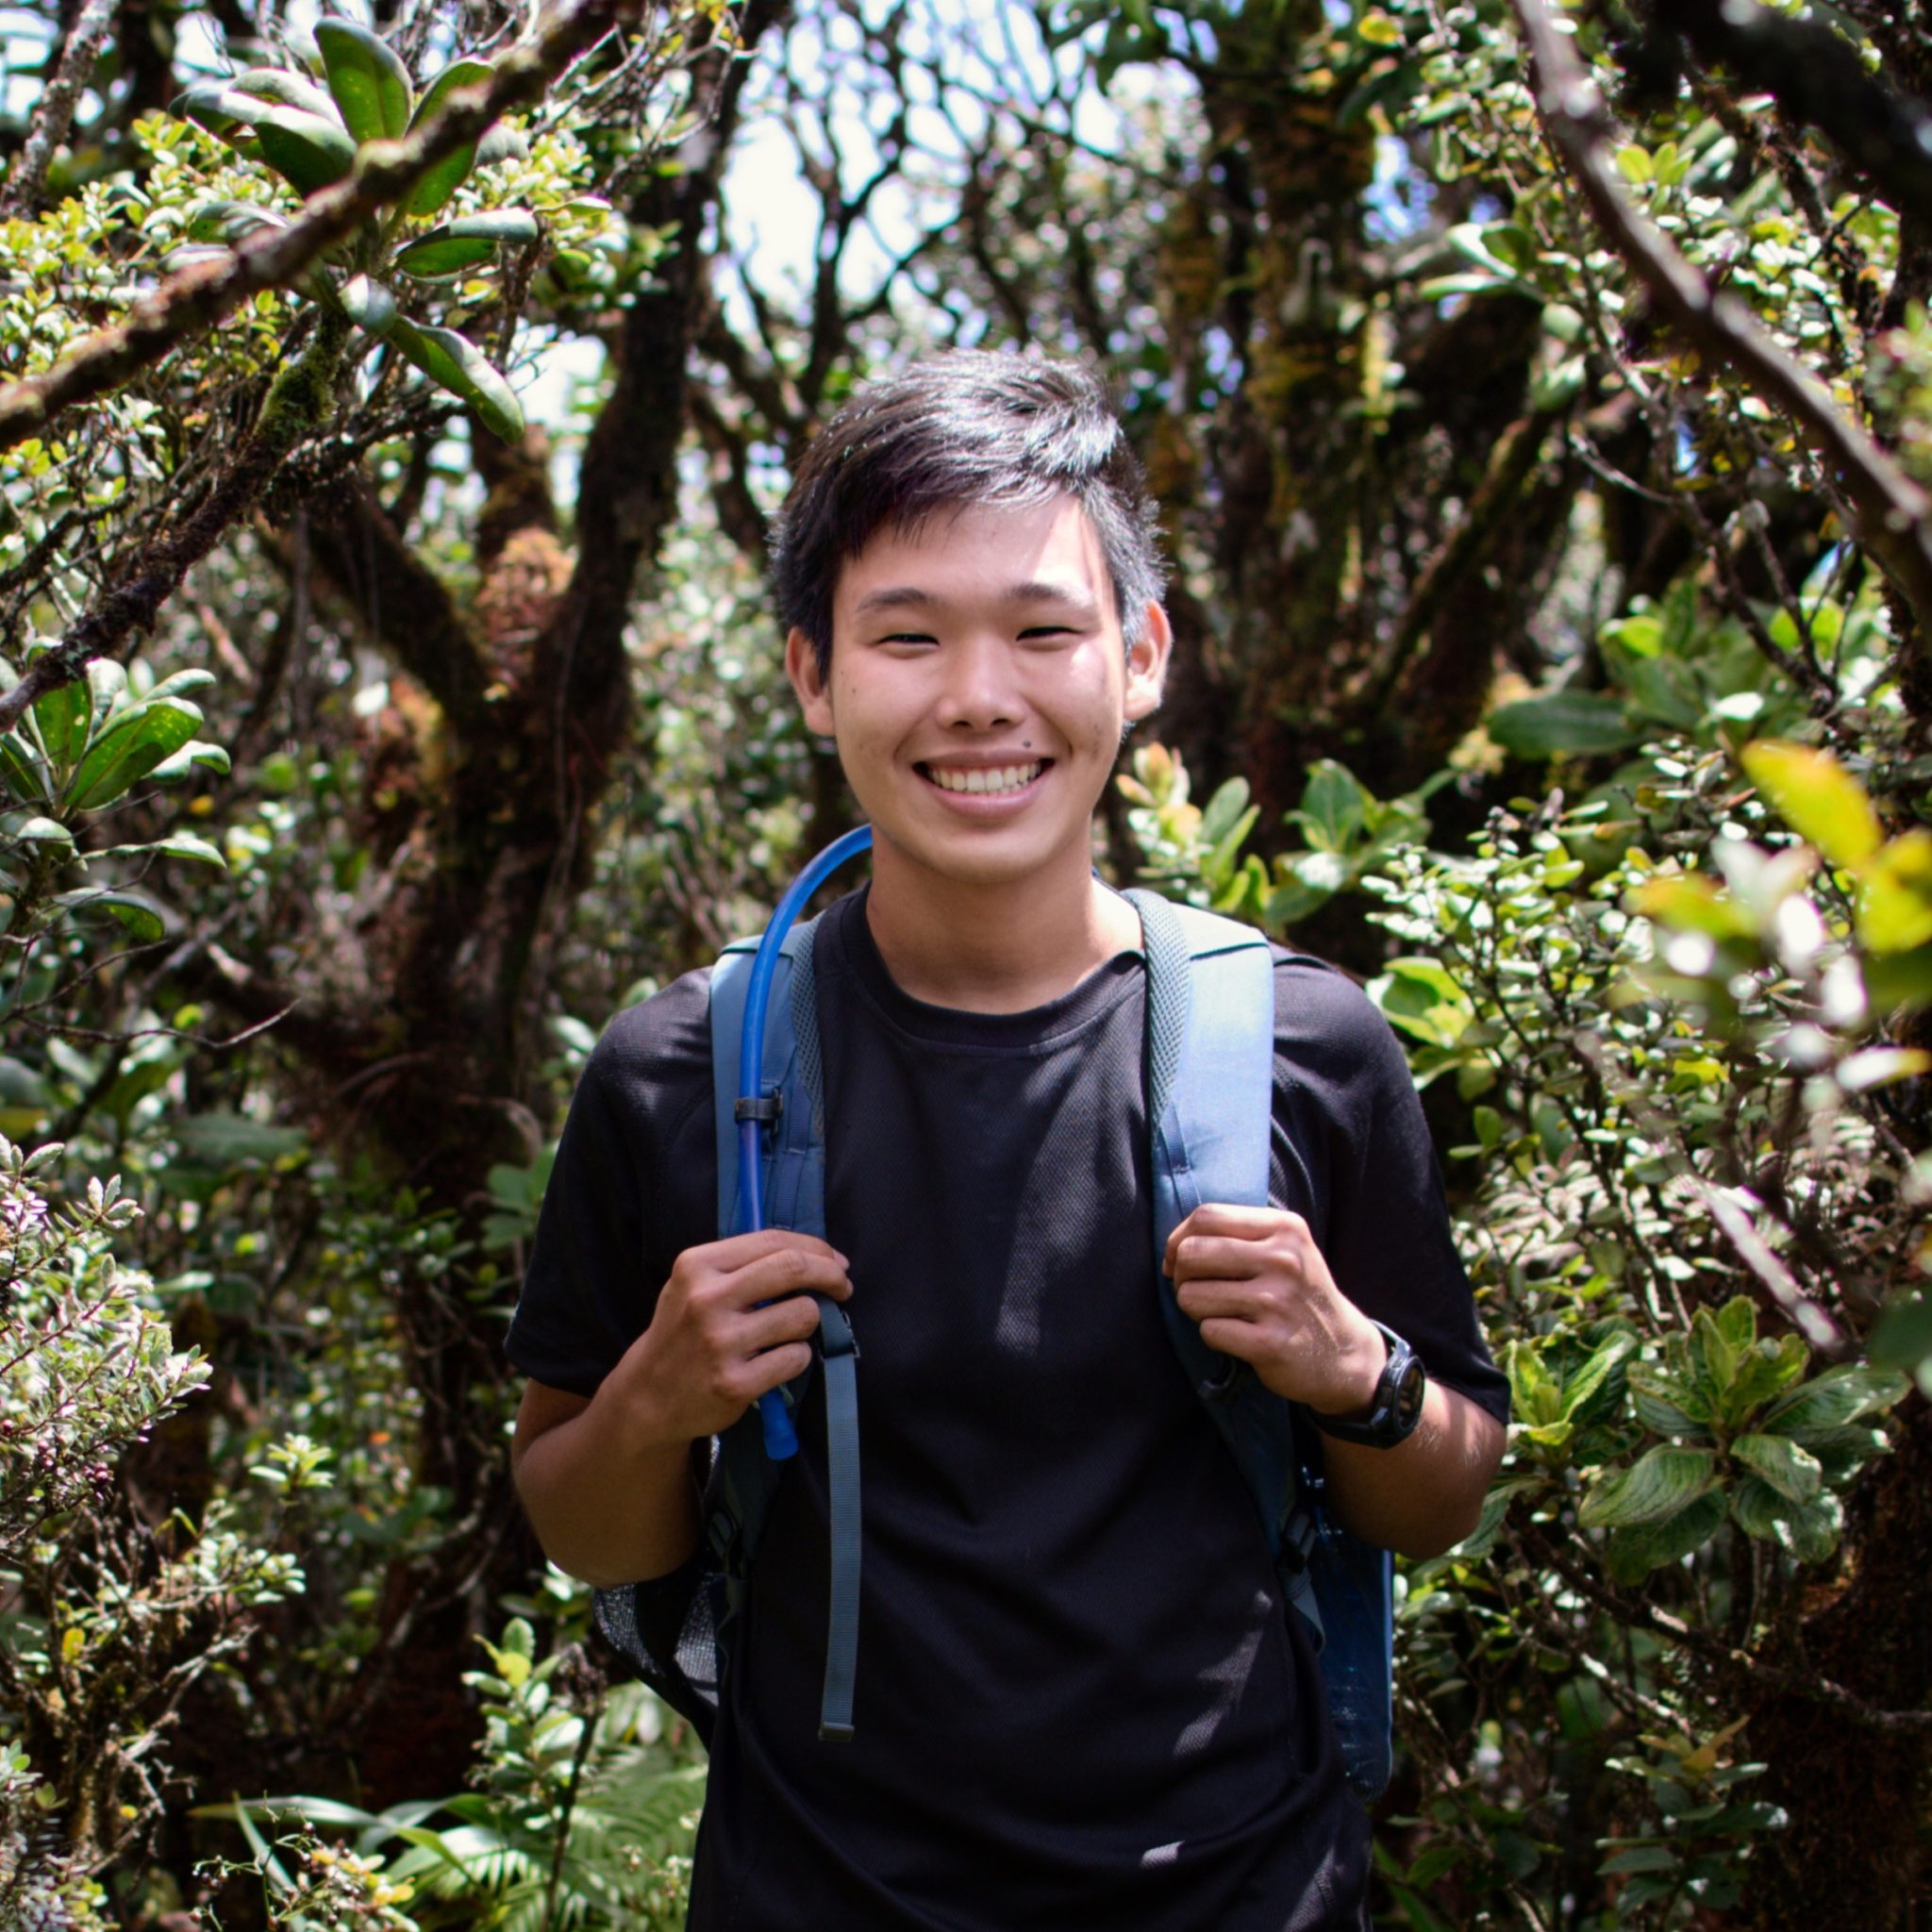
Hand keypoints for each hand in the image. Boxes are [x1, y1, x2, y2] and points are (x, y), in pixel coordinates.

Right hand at [613, 1229, 851, 1445]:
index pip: (772, 1241)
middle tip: (843, 1287)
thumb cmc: (682, 1331)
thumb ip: (742, 1264)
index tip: (837, 1261)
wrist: (647, 1396)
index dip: (816, 1247)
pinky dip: (797, 1358)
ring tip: (791, 1332)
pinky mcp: (734, 1383)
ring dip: (809, 1323)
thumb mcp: (694, 1284)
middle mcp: (706, 1300)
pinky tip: (778, 1361)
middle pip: (794, 1268)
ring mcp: (720, 1343)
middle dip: (832, 1275)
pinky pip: (796, 1358)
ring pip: (803, 1315)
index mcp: (697, 1265)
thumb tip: (815, 1254)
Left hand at [1164, 1203, 1384, 1415]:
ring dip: (1196, 1310)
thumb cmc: (1298, 1295)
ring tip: (1224, 1314)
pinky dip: (1214, 1336)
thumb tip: (1174, 1248)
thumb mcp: (1285, 1249)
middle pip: (1192, 1253)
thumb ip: (1237, 1235)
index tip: (1179, 1261)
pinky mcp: (1270, 1342)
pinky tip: (1239, 1337)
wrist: (1343, 1352)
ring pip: (1191, 1296)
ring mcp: (1277, 1302)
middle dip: (1181, 1277)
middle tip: (1199, 1291)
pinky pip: (1208, 1331)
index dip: (1179, 1239)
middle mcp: (1284, 1260)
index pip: (1207, 1216)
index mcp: (1285, 1228)